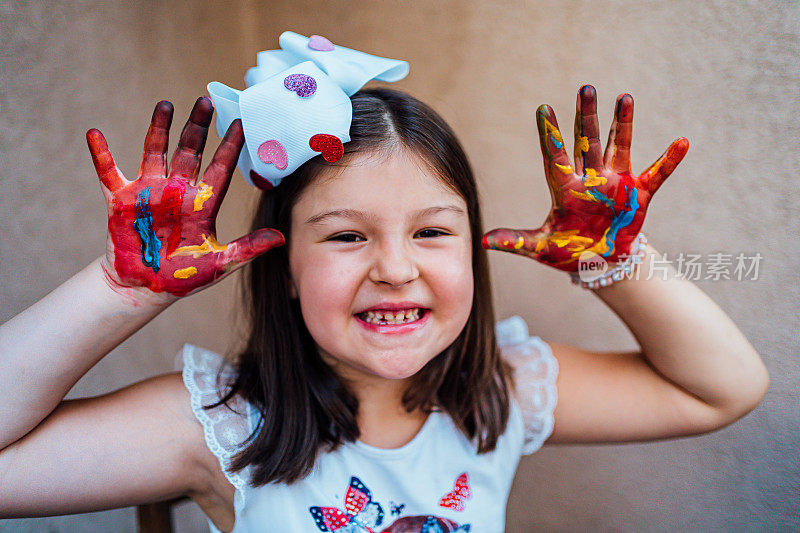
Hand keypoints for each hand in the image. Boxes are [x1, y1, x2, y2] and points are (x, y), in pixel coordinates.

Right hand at [87, 97, 283, 297]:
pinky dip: (101, 154)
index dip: (230, 147)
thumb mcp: (220, 263)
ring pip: (155, 151)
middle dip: (197, 127)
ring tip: (166, 104)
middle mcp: (178, 191)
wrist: (147, 289)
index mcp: (202, 203)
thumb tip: (281, 237)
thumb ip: (248, 247)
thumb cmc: (184, 277)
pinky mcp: (122, 201)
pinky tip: (94, 133)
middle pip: (190, 151)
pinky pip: (109, 172)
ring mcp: (149, 192)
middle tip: (206, 101)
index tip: (241, 123)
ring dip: (159, 129)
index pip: (220, 168)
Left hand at [482, 85, 687, 271]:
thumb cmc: (569, 251)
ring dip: (622, 124)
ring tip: (624, 98)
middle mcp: (590, 179)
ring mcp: (615, 183)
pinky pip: (656, 174)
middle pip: (586, 142)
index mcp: (565, 188)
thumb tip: (483, 241)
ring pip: (618, 147)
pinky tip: (682, 142)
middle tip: (585, 89)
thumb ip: (515, 241)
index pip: (554, 156)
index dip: (549, 134)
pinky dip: (669, 160)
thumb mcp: (540, 248)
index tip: (543, 109)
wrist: (600, 263)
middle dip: (585, 117)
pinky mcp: (637, 194)